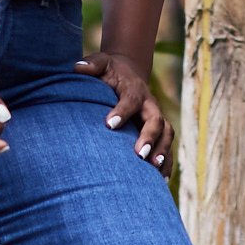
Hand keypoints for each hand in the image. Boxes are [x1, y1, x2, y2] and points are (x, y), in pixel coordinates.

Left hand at [79, 44, 173, 168]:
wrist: (129, 73)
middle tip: (140, 155)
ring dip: (162, 152)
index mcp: (135, 90)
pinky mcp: (159, 132)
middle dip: (150, 138)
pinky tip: (160, 181)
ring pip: (167, 135)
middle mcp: (150, 105)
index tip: (109, 125)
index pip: (131, 100)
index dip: (122, 111)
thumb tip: (77, 68)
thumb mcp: (101, 63)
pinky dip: (167, 164)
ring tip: (154, 169)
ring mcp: (157, 118)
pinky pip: (167, 148)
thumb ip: (91, 65)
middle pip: (156, 120)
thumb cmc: (110, 71)